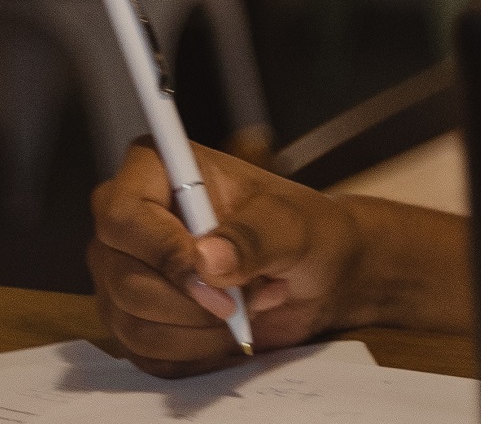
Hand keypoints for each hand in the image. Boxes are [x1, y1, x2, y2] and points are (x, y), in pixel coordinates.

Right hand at [88, 138, 364, 375]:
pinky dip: (198, 351)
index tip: (213, 273)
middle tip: (253, 289)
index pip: (124, 213)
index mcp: (158, 172)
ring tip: (250, 302)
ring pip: (132, 324)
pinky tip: (232, 327)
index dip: (164, 250)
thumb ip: (255, 237)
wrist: (314, 274)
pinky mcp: (130, 321)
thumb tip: (206, 260)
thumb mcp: (295, 225)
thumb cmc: (303, 232)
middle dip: (196, 300)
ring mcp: (121, 275)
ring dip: (203, 328)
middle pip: (124, 278)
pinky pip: (146, 355)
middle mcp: (128, 223)